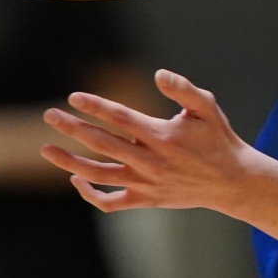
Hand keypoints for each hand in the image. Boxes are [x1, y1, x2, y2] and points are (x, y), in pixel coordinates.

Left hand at [41, 70, 252, 213]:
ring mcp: (145, 183)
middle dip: (72, 128)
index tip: (73, 97)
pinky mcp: (145, 200)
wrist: (231, 182)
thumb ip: (183, 88)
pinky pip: (111, 202)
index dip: (95, 106)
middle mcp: (149, 161)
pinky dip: (90, 193)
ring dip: (70, 162)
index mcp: (161, 136)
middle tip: (49, 115)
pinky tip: (75, 178)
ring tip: (46, 149)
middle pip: (102, 144)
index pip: (120, 118)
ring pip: (100, 175)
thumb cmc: (217, 138)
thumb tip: (158, 75)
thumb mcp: (207, 107)